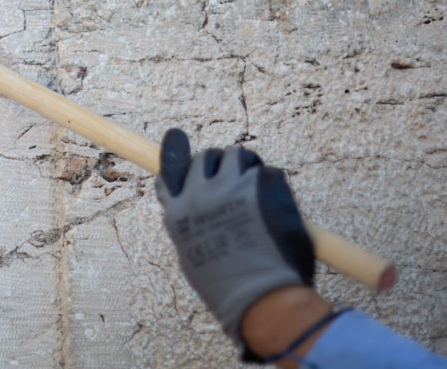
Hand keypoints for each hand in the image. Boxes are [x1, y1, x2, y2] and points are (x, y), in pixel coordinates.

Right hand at [154, 128, 314, 355]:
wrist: (260, 296)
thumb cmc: (230, 287)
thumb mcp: (196, 260)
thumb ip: (195, 230)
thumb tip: (205, 217)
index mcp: (178, 215)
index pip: (169, 176)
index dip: (176, 161)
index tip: (180, 148)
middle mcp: (198, 194)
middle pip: (204, 158)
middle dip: (220, 164)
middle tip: (236, 180)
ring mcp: (228, 186)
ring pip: (235, 154)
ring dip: (245, 165)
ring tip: (257, 186)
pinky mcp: (258, 183)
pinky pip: (265, 170)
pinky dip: (271, 182)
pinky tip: (277, 202)